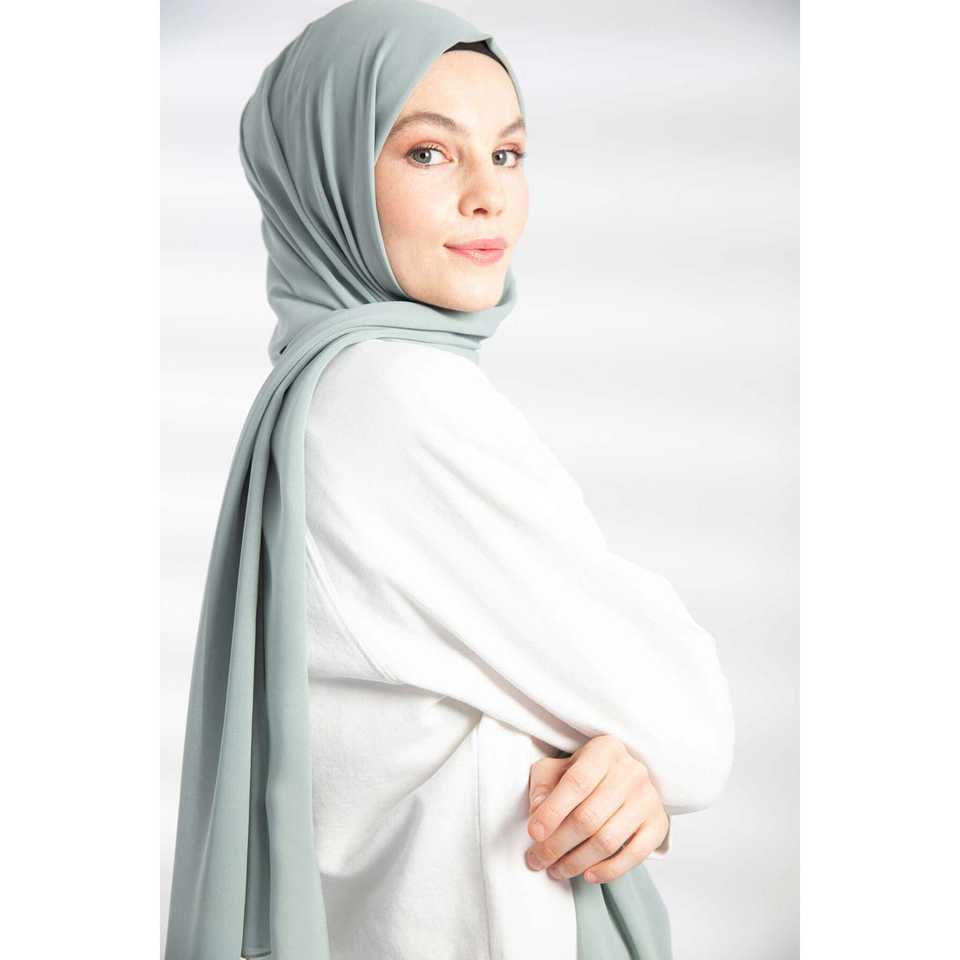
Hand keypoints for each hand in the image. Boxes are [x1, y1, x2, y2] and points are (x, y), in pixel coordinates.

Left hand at [525, 734, 669, 883]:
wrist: (624, 777)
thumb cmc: (585, 773)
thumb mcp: (559, 767)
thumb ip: (544, 784)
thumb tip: (537, 810)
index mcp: (604, 751)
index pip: (577, 783)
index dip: (553, 811)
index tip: (533, 833)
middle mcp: (630, 772)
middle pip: (589, 817)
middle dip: (557, 845)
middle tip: (537, 859)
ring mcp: (647, 798)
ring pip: (608, 840)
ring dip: (577, 862)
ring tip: (556, 870)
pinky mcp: (658, 823)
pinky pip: (635, 855)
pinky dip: (609, 871)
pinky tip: (587, 875)